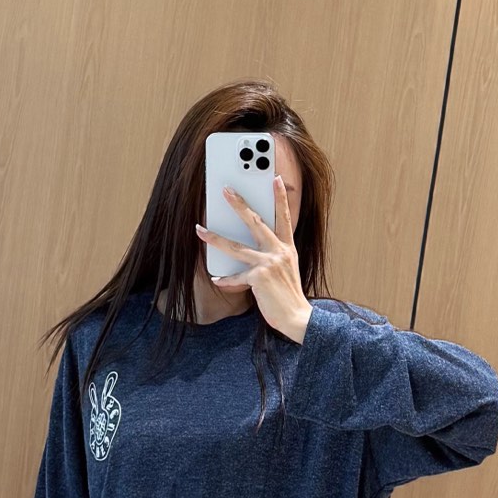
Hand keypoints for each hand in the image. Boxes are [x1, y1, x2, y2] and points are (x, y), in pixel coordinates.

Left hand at [195, 175, 311, 342]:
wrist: (298, 318)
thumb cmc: (289, 295)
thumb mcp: (287, 270)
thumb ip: (274, 256)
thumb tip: (252, 249)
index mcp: (287, 248)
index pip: (284, 217)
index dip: (281, 197)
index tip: (277, 179)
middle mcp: (279, 252)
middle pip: (256, 223)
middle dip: (239, 205)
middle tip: (226, 190)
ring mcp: (269, 263)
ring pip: (236, 247)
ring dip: (215, 238)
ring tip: (199, 229)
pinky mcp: (259, 278)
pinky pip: (236, 277)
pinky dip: (225, 280)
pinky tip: (216, 279)